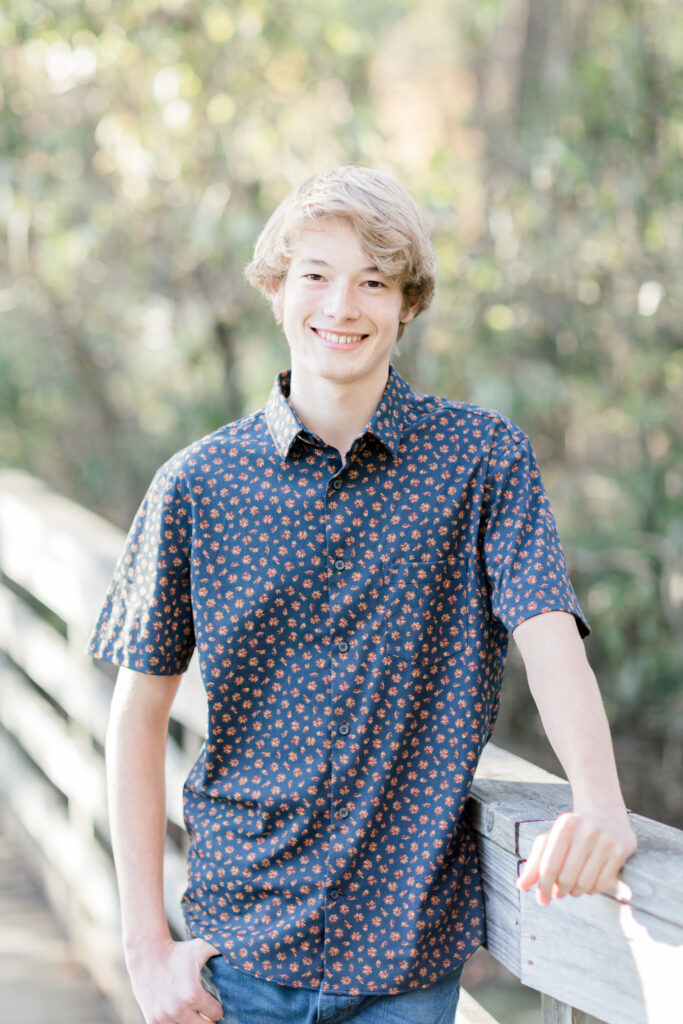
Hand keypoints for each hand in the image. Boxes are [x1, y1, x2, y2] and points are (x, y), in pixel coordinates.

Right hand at [126, 937, 223, 1023]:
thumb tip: (241, 945)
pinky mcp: (153, 1021)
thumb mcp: (201, 947)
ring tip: (194, 1014)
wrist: (147, 955)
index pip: (216, 1015)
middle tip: (207, 1013)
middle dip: (208, 1020)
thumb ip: (221, 949)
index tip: (215, 1004)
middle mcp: (178, 1010)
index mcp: (193, 994)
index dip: (218, 1009)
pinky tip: (181, 1017)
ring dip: (192, 1023)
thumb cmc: (178, 952)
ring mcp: (164, 1018)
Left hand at [515, 808, 636, 905]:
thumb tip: (521, 886)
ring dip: (576, 892)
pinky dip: (592, 890)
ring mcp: (606, 841)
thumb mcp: (551, 839)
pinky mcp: (621, 851)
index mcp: (565, 826)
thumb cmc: (572, 831)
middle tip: (559, 892)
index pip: (549, 866)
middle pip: (566, 878)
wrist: (605, 812)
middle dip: (560, 891)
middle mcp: (586, 831)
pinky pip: (602, 884)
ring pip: (585, 884)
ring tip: (573, 886)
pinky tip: (589, 882)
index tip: (542, 899)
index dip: (543, 887)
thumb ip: (535, 862)